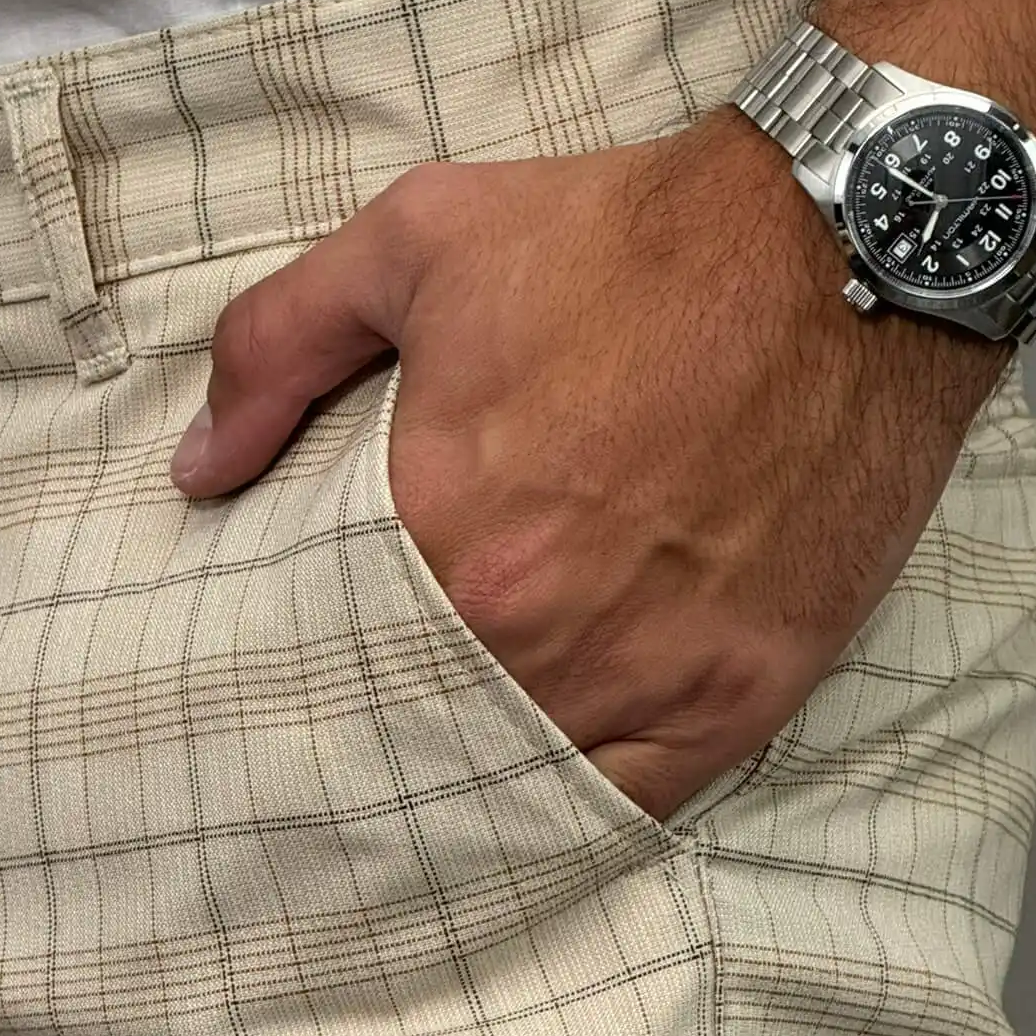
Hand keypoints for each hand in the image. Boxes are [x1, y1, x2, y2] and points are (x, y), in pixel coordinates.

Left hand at [170, 105, 1002, 818]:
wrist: (836, 242)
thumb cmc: (626, 239)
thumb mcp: (413, 242)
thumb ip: (277, 347)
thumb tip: (199, 468)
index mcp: (446, 531)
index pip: (331, 654)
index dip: (306, 671)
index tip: (285, 686)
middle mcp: (540, 627)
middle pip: (423, 728)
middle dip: (384, 731)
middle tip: (346, 747)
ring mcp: (652, 672)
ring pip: (524, 775)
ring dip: (478, 772)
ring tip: (434, 771)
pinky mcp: (745, 689)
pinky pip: (638, 796)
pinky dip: (583, 794)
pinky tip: (542, 780)